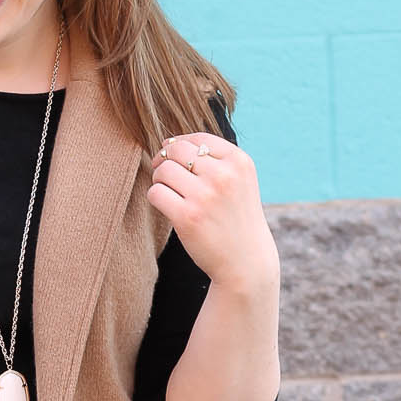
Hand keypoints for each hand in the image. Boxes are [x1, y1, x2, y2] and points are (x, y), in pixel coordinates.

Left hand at [147, 132, 278, 292]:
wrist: (246, 261)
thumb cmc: (236, 219)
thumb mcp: (239, 181)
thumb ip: (213, 160)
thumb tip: (167, 143)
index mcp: (239, 161)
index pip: (197, 138)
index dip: (180, 146)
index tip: (178, 163)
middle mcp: (224, 175)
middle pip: (175, 150)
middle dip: (165, 161)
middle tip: (167, 177)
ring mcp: (205, 196)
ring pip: (163, 170)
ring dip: (159, 180)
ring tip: (170, 193)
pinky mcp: (187, 217)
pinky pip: (155, 193)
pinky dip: (156, 197)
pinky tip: (168, 207)